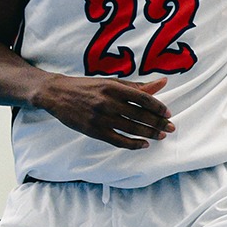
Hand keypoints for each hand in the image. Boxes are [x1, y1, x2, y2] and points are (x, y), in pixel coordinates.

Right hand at [32, 75, 171, 149]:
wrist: (55, 94)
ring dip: (150, 133)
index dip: (158, 107)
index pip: (143, 98)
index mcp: (112, 87)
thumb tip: (163, 82)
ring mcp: (100, 117)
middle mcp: (107, 102)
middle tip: (171, 128)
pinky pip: (119, 140)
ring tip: (161, 136)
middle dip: (159, 123)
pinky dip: (134, 144)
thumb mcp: (109, 82)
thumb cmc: (85, 86)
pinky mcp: (94, 130)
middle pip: (140, 115)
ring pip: (132, 128)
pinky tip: (143, 144)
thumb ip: (135, 85)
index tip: (168, 113)